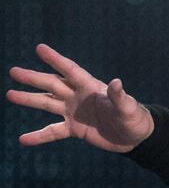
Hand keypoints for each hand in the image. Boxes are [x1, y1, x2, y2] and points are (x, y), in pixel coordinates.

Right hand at [6, 44, 153, 152]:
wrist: (136, 138)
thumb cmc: (135, 118)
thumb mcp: (129, 108)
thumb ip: (120, 97)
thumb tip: (116, 82)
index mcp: (91, 87)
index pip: (70, 70)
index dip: (56, 59)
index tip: (40, 48)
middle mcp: (78, 97)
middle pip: (52, 84)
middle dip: (33, 78)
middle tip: (13, 71)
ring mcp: (74, 112)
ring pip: (47, 104)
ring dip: (29, 100)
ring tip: (10, 94)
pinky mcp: (74, 129)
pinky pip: (53, 132)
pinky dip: (39, 136)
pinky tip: (23, 139)